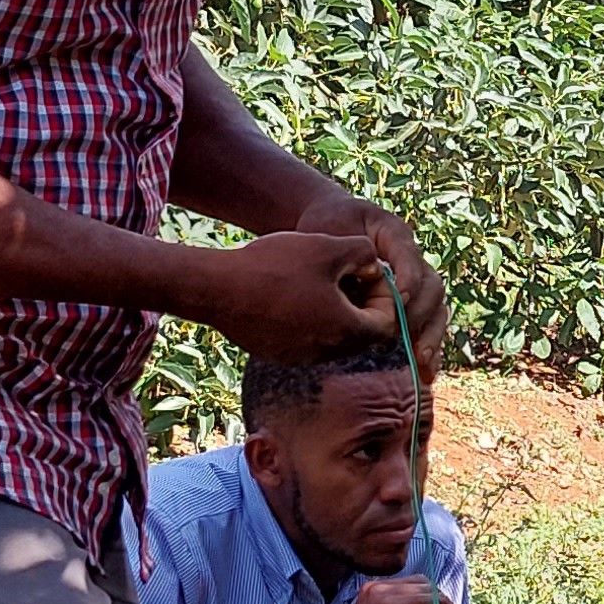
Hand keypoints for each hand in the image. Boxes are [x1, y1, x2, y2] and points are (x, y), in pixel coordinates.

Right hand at [198, 228, 394, 362]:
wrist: (216, 289)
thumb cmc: (276, 266)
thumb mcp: (329, 247)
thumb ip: (364, 254)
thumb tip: (375, 266)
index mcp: (346, 330)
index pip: (387, 324)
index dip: (385, 296)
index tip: (367, 273)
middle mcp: (327, 352)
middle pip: (361, 333)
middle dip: (361, 304)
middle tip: (346, 274)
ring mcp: (300, 357)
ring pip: (333, 337)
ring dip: (335, 311)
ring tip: (317, 280)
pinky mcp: (278, 354)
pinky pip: (306, 339)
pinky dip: (309, 319)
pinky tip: (291, 292)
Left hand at [293, 195, 442, 378]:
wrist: (331, 226)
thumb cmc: (330, 226)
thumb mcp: (333, 228)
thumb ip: (347, 249)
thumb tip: (363, 277)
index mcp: (396, 235)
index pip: (410, 257)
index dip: (409, 278)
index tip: (399, 299)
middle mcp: (412, 260)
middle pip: (432, 287)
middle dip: (421, 314)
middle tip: (403, 335)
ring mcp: (414, 283)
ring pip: (436, 309)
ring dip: (432, 336)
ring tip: (423, 362)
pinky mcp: (409, 304)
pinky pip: (427, 326)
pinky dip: (429, 348)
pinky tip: (425, 373)